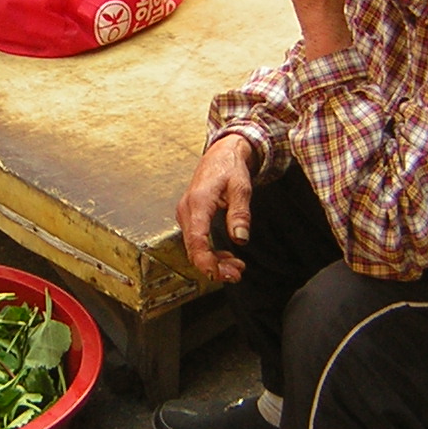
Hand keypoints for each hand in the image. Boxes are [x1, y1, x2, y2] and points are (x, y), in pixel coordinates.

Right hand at [176, 134, 255, 282]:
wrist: (221, 154)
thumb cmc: (229, 167)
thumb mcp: (241, 188)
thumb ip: (240, 214)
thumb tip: (240, 239)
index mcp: (198, 202)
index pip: (196, 239)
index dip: (205, 260)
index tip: (216, 274)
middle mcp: (187, 209)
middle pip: (194, 248)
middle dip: (214, 266)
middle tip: (236, 274)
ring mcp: (186, 214)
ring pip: (195, 247)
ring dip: (214, 262)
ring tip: (236, 268)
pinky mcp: (191, 218)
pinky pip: (197, 241)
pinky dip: (211, 253)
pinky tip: (227, 258)